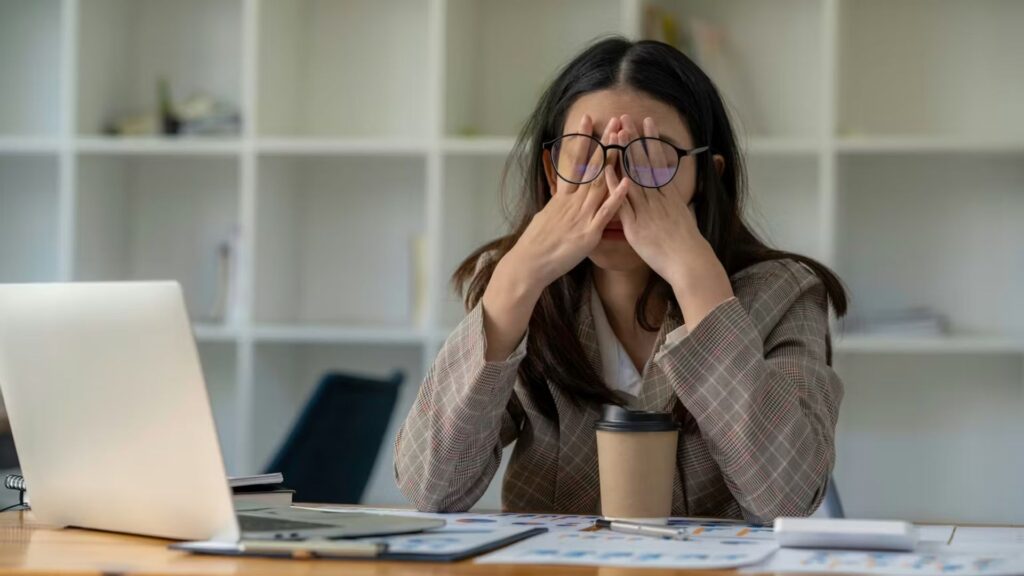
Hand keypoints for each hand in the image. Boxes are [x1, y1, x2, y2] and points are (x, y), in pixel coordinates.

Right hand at [503, 113, 629, 290]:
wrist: (529, 264)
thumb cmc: (536, 245)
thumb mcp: (546, 217)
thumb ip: (558, 205)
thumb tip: (560, 197)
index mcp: (562, 197)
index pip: (573, 161)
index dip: (581, 139)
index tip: (587, 119)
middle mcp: (572, 202)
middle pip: (591, 166)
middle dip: (603, 142)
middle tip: (614, 120)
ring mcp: (581, 215)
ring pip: (600, 183)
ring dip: (613, 160)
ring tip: (624, 140)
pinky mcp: (588, 233)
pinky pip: (605, 212)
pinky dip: (616, 197)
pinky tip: (627, 182)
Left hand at [606, 114, 732, 326]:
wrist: (689, 262)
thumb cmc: (687, 245)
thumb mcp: (684, 218)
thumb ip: (674, 204)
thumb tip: (672, 195)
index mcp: (669, 195)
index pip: (658, 162)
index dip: (651, 142)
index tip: (646, 123)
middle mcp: (658, 198)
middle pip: (644, 163)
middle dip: (634, 139)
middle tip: (626, 118)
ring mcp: (646, 210)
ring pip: (633, 176)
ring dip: (624, 154)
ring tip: (616, 133)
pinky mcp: (635, 225)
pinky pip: (622, 202)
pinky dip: (614, 185)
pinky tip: (606, 169)